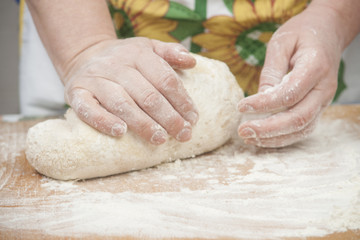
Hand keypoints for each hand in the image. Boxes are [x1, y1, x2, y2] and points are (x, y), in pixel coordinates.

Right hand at [63, 37, 197, 144]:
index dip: (182, 100)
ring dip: (143, 123)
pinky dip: (104, 121)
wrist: (84, 55)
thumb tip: (192, 62)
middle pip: (147, 94)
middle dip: (169, 118)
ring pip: (122, 103)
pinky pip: (88, 109)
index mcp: (137, 53)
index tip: (193, 118)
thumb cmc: (124, 58)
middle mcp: (116, 65)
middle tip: (183, 134)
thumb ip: (170, 53)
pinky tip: (120, 133)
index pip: (165, 79)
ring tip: (159, 139)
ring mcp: (95, 79)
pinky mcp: (77, 93)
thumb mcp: (147, 47)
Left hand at [237, 3, 345, 147]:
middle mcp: (324, 88)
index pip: (290, 93)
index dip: (264, 104)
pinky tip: (262, 138)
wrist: (328, 32)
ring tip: (248, 137)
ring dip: (274, 138)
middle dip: (268, 128)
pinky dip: (283, 137)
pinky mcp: (318, 108)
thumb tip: (259, 98)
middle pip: (298, 118)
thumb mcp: (281, 42)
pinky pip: (303, 128)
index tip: (241, 106)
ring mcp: (324, 100)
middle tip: (242, 131)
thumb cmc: (301, 34)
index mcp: (315, 66)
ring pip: (302, 128)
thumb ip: (271, 71)